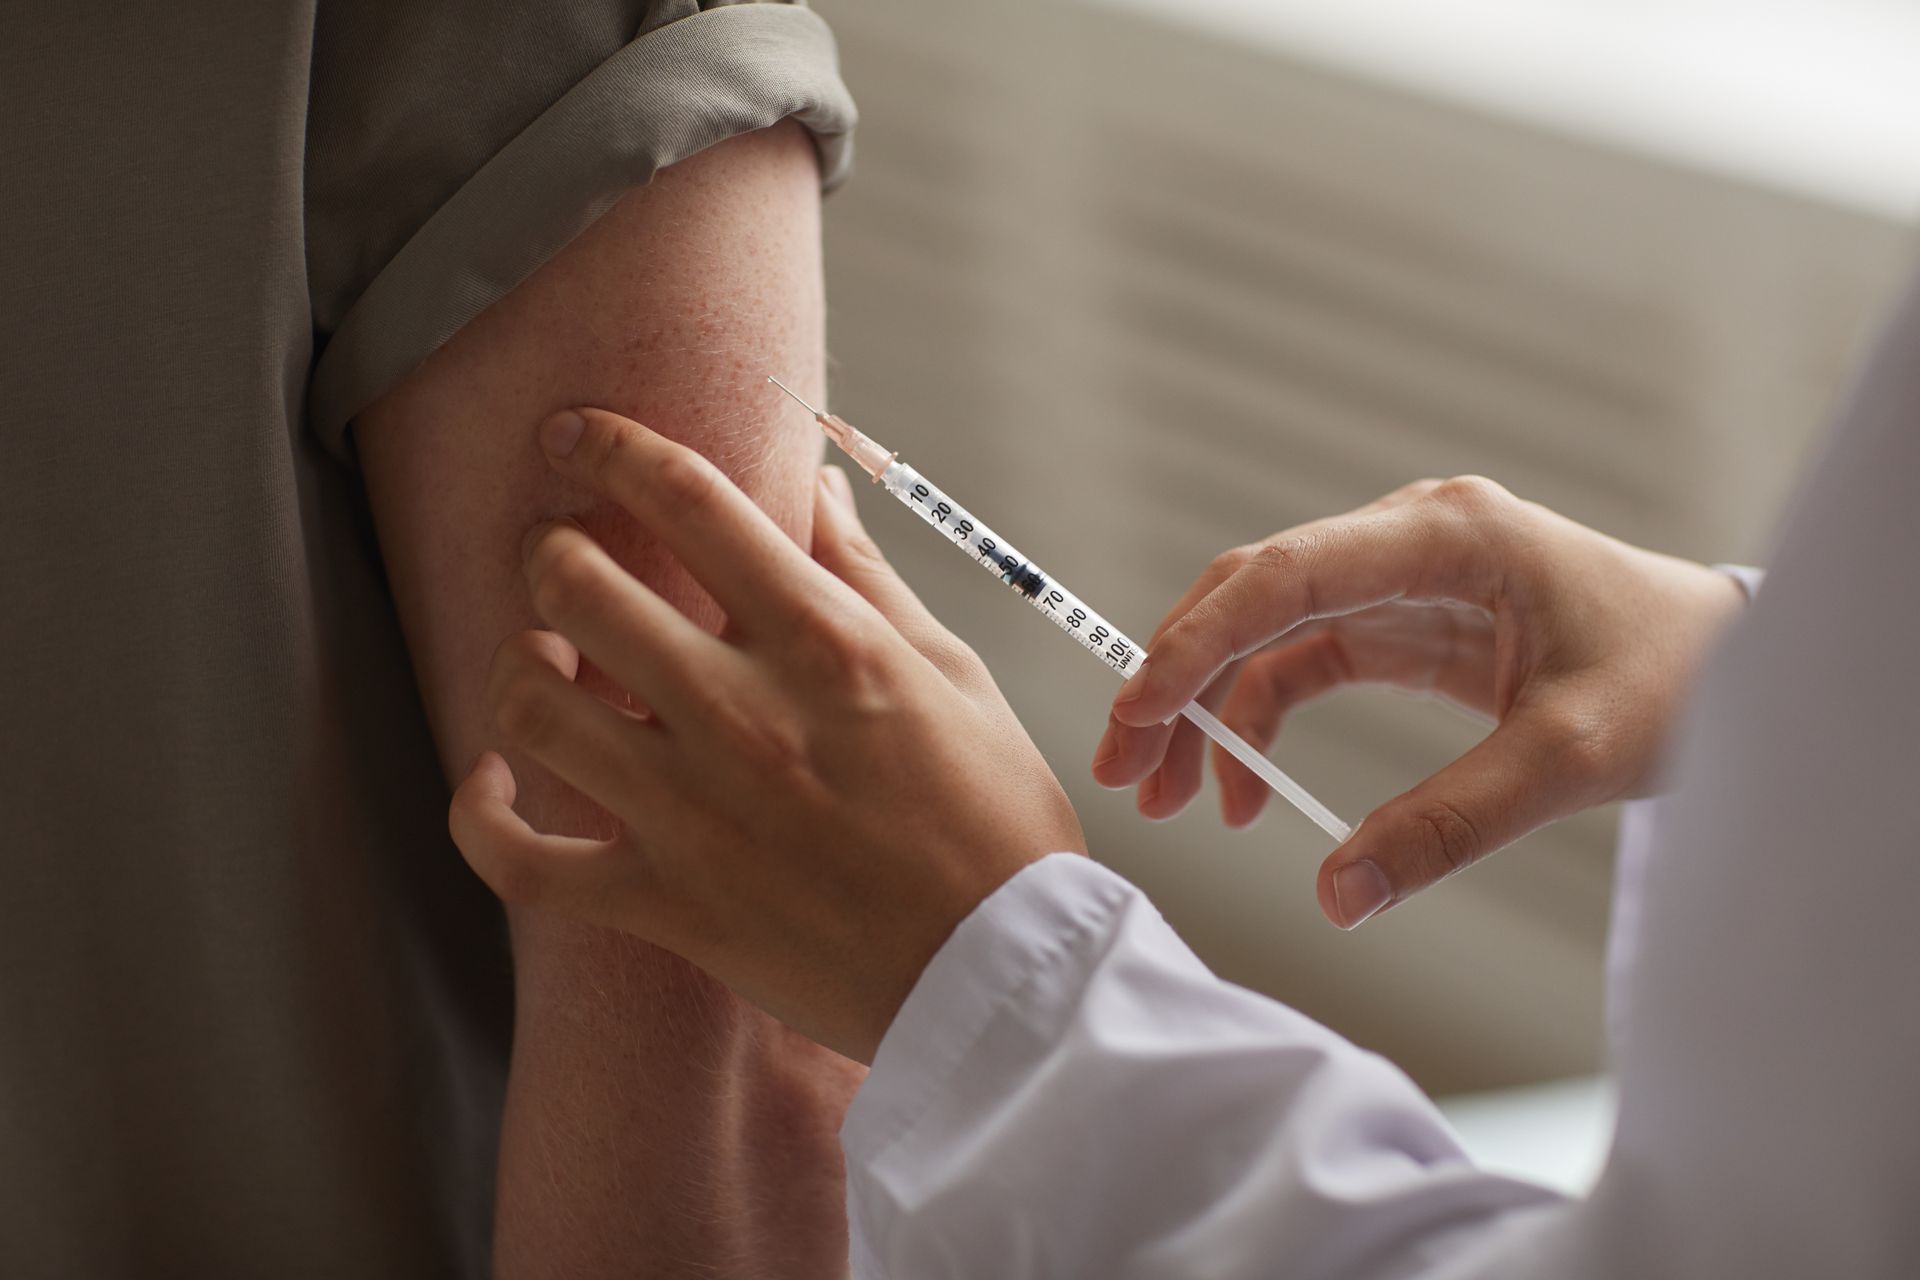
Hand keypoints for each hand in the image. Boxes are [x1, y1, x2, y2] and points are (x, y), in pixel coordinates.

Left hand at [450, 409, 1083, 1063]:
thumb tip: (814, 487)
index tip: (577, 432)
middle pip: (578, 584)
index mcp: (823, 644)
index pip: (687, 498)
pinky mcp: (664, 904)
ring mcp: (692, 814)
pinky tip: (494, 783)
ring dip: (519, 661)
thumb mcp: (954, 673)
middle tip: (563, 552)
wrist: (1000, 979)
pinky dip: (483, 817)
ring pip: (530, 705)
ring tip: (544, 655)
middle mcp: (742, 715)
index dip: (612, 443)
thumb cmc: (994, 823)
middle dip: (552, 547)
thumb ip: (866, 577)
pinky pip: (520, 861)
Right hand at [1093, 476, 1745, 928]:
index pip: (1286, 575)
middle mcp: (1409, 540)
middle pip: (1253, 597)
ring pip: (1265, 634)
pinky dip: (1259, 725)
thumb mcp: (1570, 757)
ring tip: (1165, 796)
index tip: (1138, 711)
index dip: (1198, 641)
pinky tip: (1241, 792)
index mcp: (1446, 536)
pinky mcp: (1406, 622)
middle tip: (1123, 766)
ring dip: (1207, 710)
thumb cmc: (1675, 679)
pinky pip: (1304, 664)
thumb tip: (1336, 898)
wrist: (1736, 662)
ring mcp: (1402, 578)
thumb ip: (1450, 825)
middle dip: (1178, 680)